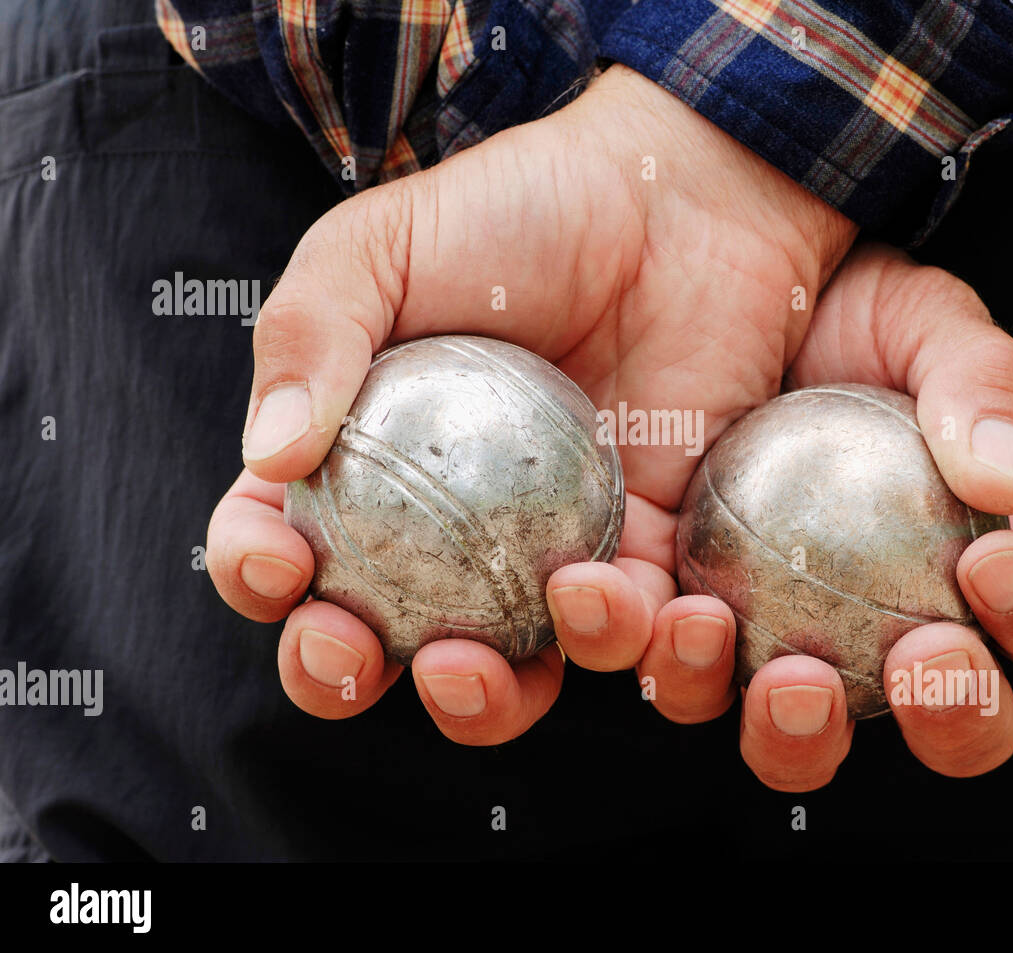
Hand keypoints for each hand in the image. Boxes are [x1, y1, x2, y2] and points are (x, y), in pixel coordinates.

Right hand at [205, 65, 1012, 787]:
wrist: (677, 198)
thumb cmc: (519, 209)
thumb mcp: (384, 244)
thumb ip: (311, 333)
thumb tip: (269, 459)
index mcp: (361, 463)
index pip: (278, 544)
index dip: (257, 575)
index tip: (277, 560)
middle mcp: (445, 530)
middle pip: (377, 645)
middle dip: (342, 676)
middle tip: (357, 654)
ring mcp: (546, 553)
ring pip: (506, 674)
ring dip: (484, 699)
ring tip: (485, 651)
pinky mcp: (648, 555)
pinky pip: (633, 634)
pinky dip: (627, 646)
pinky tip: (621, 600)